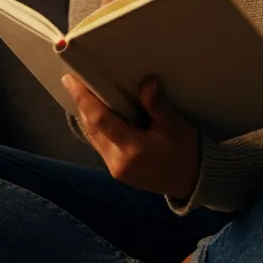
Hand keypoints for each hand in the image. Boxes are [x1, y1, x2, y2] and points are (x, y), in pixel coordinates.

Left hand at [62, 73, 199, 199]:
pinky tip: (97, 113)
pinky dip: (96, 127)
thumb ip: (157, 105)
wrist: (191, 181)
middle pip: (92, 128)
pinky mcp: (116, 170)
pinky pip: (100, 145)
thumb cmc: (185, 151)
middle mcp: (117, 161)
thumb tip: (145, 83)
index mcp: (133, 149)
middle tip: (74, 81)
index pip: (101, 120)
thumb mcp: (175, 125)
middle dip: (82, 104)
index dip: (84, 99)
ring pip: (93, 137)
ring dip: (87, 115)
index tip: (71, 80)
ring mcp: (114, 168)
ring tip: (82, 92)